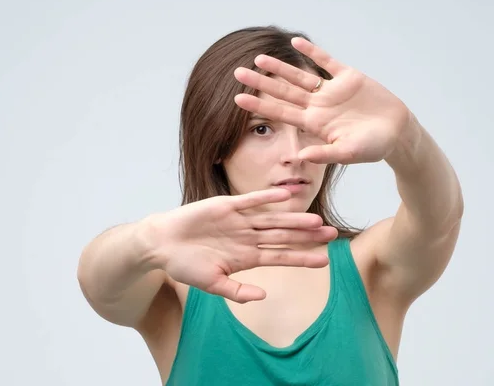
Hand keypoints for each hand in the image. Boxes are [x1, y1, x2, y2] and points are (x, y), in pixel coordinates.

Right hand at [142, 188, 337, 302]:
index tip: (325, 260)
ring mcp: (239, 221)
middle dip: (307, 237)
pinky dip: (268, 198)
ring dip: (294, 219)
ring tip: (316, 220)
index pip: (281, 257)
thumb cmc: (184, 266)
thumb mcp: (211, 284)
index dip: (302, 257)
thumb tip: (263, 296)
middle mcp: (248, 237)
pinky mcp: (226, 206)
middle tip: (333, 234)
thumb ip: (237, 291)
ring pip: (272, 220)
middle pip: (283, 236)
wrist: (160, 243)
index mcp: (247, 257)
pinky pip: (251, 201)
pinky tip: (287, 196)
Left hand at [233, 37, 412, 164]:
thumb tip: (300, 156)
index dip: (260, 106)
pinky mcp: (349, 78)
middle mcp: (319, 106)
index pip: (281, 113)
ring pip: (300, 76)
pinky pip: (327, 62)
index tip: (238, 100)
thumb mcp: (348, 153)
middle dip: (261, 83)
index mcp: (315, 124)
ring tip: (259, 57)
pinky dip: (312, 52)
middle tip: (237, 73)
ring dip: (280, 67)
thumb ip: (325, 153)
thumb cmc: (374, 147)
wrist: (398, 132)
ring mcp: (332, 91)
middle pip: (284, 92)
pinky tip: (295, 43)